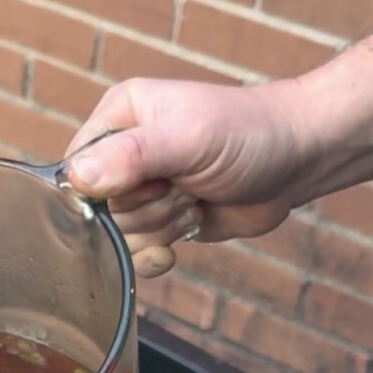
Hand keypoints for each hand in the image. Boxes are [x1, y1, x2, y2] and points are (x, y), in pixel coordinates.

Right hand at [64, 76, 304, 277]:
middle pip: (99, 208)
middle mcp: (123, 154)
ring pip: (120, 234)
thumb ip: (131, 156)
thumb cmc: (248, 134)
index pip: (74, 168)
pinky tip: (183, 239)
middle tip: (184, 187)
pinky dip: (157, 255)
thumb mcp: (188, 138)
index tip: (149, 181)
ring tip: (195, 199)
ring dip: (162, 226)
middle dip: (146, 208)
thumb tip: (76, 179)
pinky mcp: (162, 221)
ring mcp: (143, 191)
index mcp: (118, 118)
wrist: (298, 161)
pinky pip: (136, 253)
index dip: (103, 189)